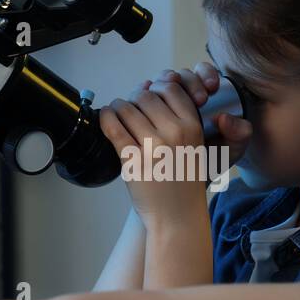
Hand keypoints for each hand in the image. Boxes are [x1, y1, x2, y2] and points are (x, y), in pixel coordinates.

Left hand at [99, 64, 246, 226]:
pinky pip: (114, 128)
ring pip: (127, 109)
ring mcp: (153, 147)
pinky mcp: (133, 160)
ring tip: (116, 112)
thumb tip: (150, 83)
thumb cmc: (184, 181)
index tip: (149, 98)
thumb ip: (178, 116)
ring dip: (118, 106)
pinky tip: (105, 117)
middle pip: (146, 96)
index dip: (156, 89)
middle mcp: (174, 133)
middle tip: (130, 107)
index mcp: (193, 127)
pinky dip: (106, 118)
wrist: (178, 216)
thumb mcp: (194, 145)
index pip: (170, 89)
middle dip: (135, 98)